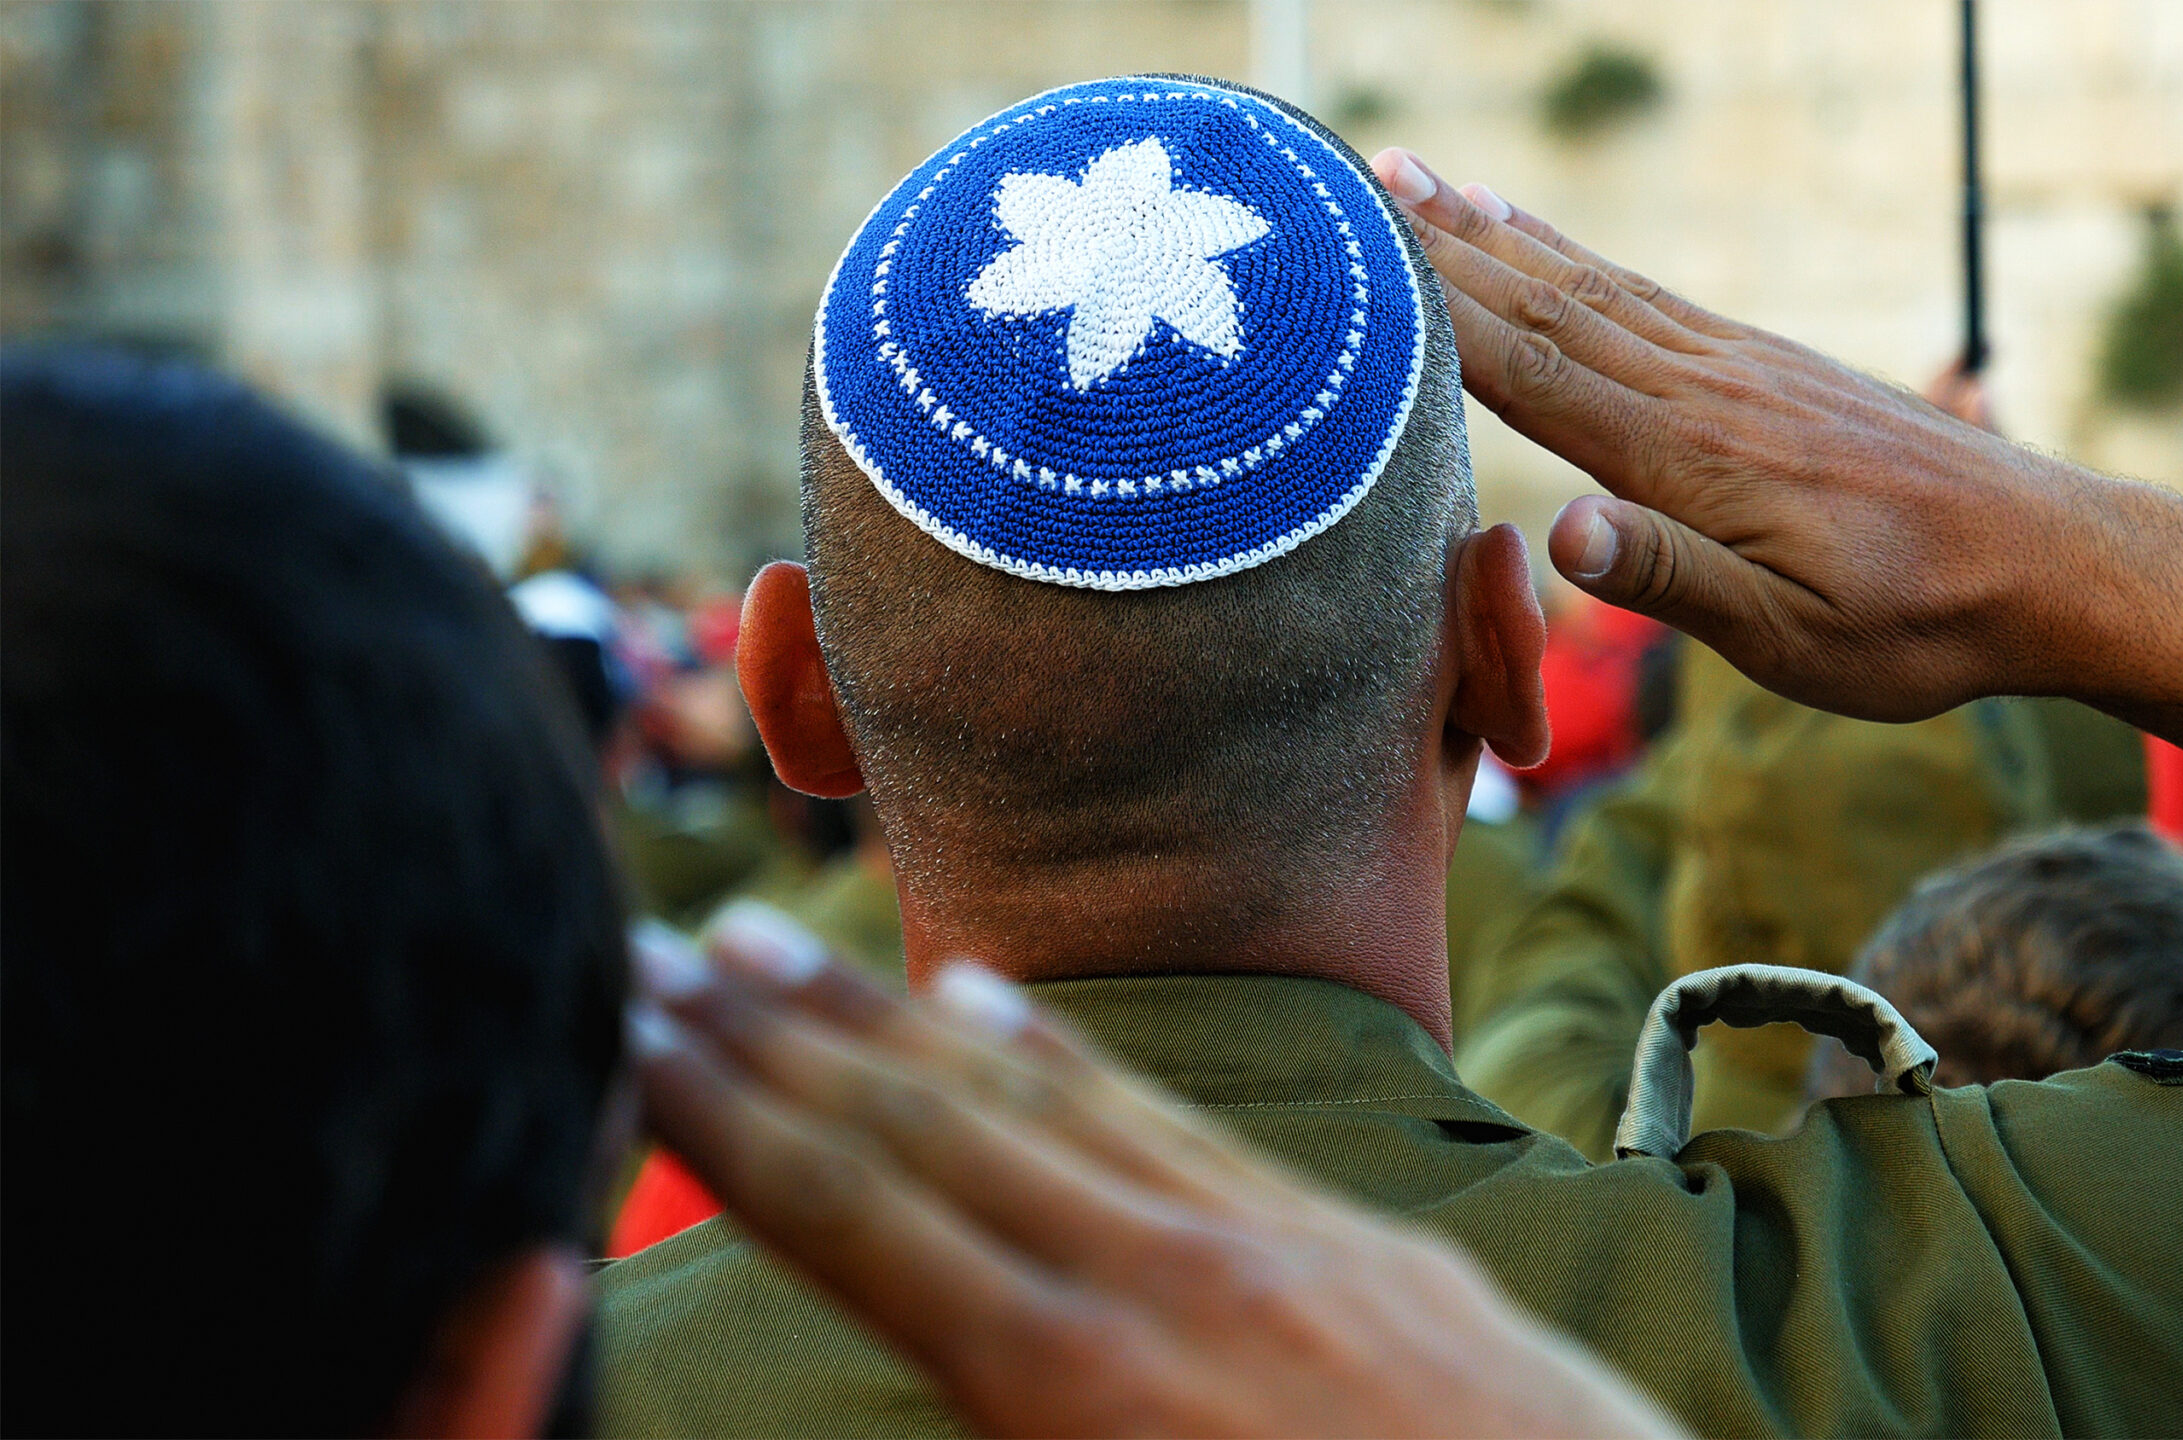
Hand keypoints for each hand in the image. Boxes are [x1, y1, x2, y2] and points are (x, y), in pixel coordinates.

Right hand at [626, 910, 1686, 1439]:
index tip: (628, 1027)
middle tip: (650, 950)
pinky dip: (1056, 1052)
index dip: (730, 1115)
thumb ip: (1018, 1430)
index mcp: (1084, 1390)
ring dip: (881, 1017)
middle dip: (773, 1041)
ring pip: (1034, 1097)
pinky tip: (983, 997)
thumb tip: (934, 1356)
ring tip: (771, 943)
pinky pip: (1169, 1117)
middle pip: (922, 1128)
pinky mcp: (1347, 1236)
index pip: (861, 1210)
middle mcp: (1159, 1280)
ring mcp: (1263, 1239)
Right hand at [1370, 150, 2182, 743]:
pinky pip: (1651, 301)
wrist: (2053, 562)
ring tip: (1428, 186)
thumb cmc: (1918, 624)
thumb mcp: (1793, 636)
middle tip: (1361, 178)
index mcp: (1691, 458)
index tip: (1358, 257)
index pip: (1536, 372)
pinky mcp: (1772, 370)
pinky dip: (1582, 263)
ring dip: (1504, 237)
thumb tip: (1561, 535)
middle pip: (1551, 304)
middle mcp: (1706, 390)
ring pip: (1597, 289)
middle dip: (1449, 245)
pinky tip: (1554, 248)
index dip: (1440, 314)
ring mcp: (1741, 369)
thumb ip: (1673, 578)